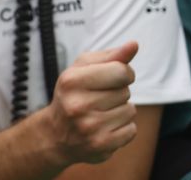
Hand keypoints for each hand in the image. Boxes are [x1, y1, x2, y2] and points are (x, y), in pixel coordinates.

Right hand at [44, 41, 138, 166]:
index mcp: (72, 81)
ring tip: (101, 113)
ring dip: (121, 110)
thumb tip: (134, 45)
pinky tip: (105, 127)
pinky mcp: (101, 146)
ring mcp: (90, 127)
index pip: (120, 71)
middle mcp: (78, 105)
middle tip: (98, 98)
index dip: (124, 72)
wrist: (56, 134)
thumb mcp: (82, 69)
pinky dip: (123, 128)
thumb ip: (110, 56)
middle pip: (125, 91)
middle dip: (117, 92)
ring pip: (130, 110)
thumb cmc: (73, 94)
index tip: (115, 76)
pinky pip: (131, 130)